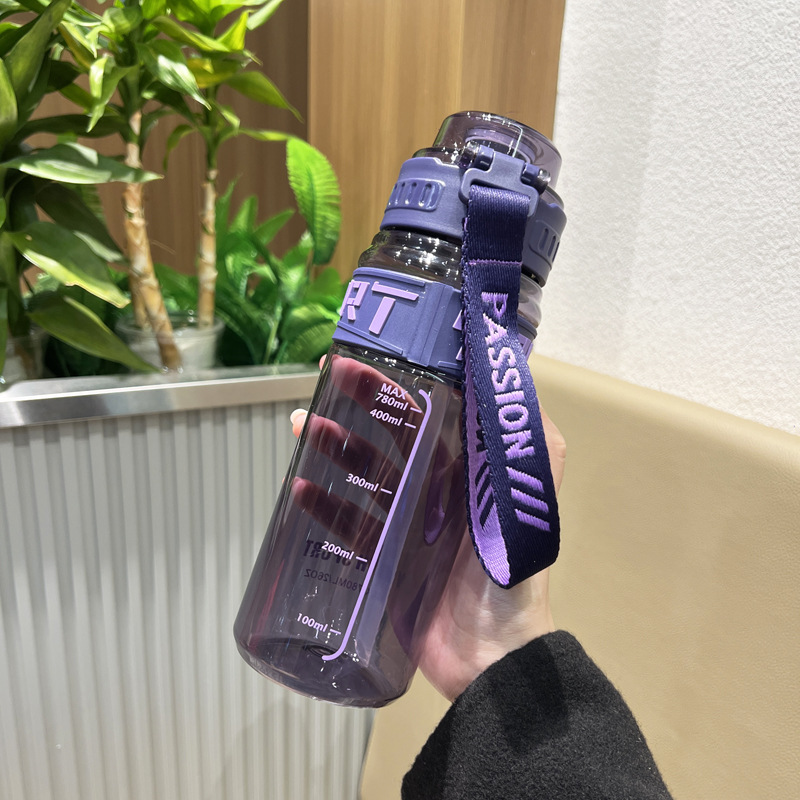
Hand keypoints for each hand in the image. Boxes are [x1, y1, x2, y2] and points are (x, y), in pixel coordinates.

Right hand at [291, 358, 566, 702]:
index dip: (409, 376)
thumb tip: (514, 375)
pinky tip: (299, 487)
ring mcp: (410, 520)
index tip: (381, 349)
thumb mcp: (528, 502)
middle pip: (394, 430)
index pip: (437, 407)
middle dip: (362, 398)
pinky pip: (349, 521)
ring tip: (301, 422)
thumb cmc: (510, 576)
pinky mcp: (385, 555)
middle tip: (327, 372)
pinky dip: (323, 503)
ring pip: (365, 469)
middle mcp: (441, 484)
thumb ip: (530, 443)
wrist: (489, 660)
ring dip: (333, 442)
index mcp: (473, 466)